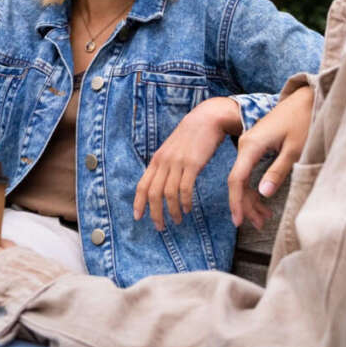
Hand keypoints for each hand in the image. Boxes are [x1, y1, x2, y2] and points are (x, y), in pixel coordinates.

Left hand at [133, 96, 241, 230]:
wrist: (207, 119)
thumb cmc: (191, 136)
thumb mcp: (172, 149)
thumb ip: (165, 164)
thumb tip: (159, 182)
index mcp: (157, 159)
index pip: (142, 185)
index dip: (138, 203)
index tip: (137, 217)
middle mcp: (164, 161)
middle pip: (153, 193)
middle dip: (155, 213)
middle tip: (160, 227)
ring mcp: (177, 162)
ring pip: (168, 194)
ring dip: (172, 211)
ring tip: (177, 220)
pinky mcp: (192, 164)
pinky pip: (185, 189)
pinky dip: (185, 202)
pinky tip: (188, 209)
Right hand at [228, 85, 313, 227]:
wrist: (306, 98)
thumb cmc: (303, 121)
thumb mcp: (294, 150)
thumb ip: (277, 172)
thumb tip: (263, 194)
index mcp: (251, 145)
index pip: (236, 179)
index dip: (236, 202)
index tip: (238, 221)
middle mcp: (246, 145)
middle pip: (238, 181)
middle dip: (246, 205)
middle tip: (260, 225)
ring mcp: (250, 145)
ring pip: (244, 177)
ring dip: (252, 198)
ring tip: (264, 218)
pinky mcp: (256, 145)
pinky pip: (250, 169)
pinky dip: (255, 186)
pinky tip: (264, 199)